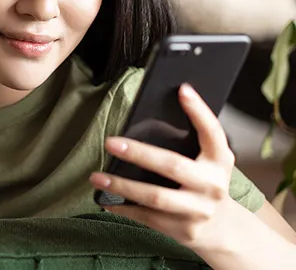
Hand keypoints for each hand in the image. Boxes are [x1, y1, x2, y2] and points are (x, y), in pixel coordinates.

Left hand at [89, 84, 236, 250]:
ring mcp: (197, 210)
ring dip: (121, 186)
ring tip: (96, 177)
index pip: (212, 132)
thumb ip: (189, 143)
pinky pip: (147, 217)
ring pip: (154, 197)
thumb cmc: (205, 184)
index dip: (199, 111)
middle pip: (172, 165)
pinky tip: (105, 200)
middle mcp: (212, 185)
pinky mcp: (182, 230)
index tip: (182, 90)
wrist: (224, 229)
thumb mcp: (208, 163)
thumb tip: (147, 117)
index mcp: (220, 161)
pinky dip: (123, 208)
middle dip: (139, 153)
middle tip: (110, 142)